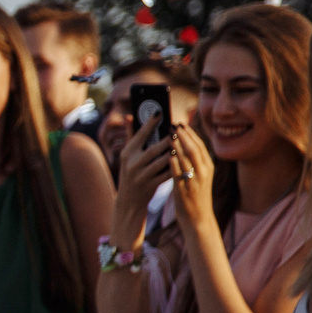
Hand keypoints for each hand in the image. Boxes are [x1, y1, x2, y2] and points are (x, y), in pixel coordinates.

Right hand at [112, 119, 172, 241]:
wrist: (128, 201)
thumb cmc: (131, 173)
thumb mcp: (127, 156)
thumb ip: (130, 135)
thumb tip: (129, 116)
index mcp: (127, 154)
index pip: (139, 135)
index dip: (150, 123)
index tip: (160, 112)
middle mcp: (132, 164)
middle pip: (153, 148)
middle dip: (166, 138)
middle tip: (178, 128)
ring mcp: (141, 176)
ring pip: (161, 161)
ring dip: (173, 152)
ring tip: (183, 143)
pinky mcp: (150, 185)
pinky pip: (166, 174)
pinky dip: (176, 166)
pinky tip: (185, 159)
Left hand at [166, 122, 217, 234]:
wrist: (198, 218)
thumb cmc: (194, 195)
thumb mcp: (198, 176)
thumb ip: (193, 162)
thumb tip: (182, 145)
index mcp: (207, 167)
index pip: (200, 145)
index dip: (190, 133)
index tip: (181, 123)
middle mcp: (204, 172)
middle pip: (195, 149)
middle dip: (184, 135)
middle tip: (173, 124)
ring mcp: (195, 181)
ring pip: (188, 159)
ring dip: (178, 145)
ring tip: (168, 134)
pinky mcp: (185, 190)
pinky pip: (179, 174)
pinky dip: (174, 163)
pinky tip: (167, 155)